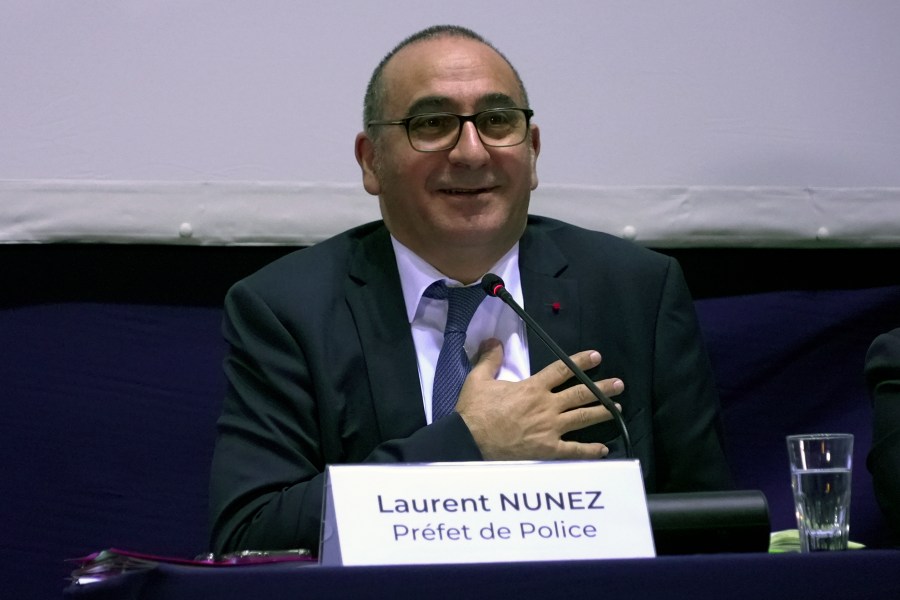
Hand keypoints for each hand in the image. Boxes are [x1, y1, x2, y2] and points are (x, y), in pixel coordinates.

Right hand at [454, 338, 624, 460]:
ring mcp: (550, 429)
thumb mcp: (478, 380)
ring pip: (583, 418)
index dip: (581, 362)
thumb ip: (489, 359)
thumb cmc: (475, 411)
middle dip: (602, 388)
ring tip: (619, 408)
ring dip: (603, 411)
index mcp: (533, 388)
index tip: (597, 356)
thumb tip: (493, 340)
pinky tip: (603, 449)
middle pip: (581, 393)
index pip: (562, 370)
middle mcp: (547, 406)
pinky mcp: (548, 450)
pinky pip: (574, 450)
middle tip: (619, 384)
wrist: (470, 441)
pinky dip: (590, 450)